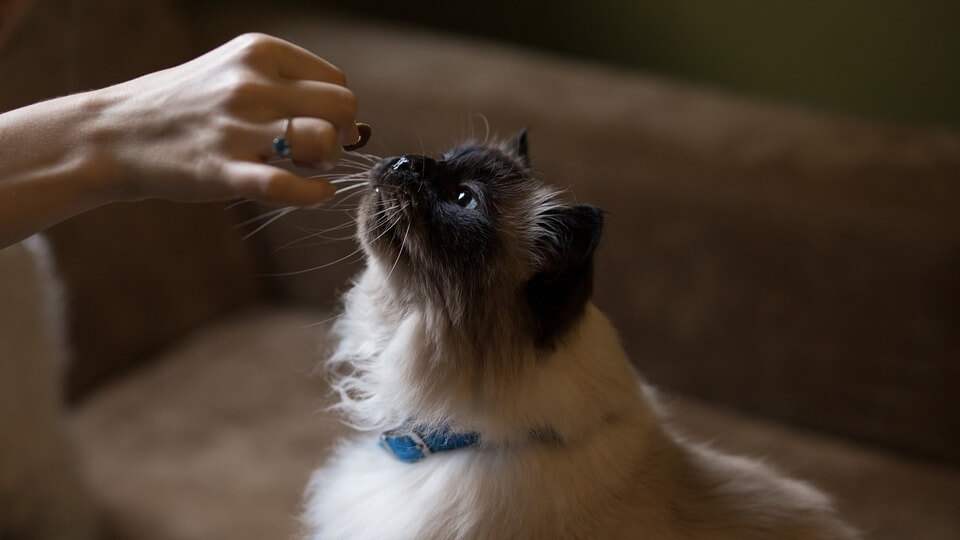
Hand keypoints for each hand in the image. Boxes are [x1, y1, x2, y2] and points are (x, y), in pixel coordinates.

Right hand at [89, 33, 358, 205]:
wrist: (112, 134)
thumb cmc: (185, 107)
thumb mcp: (233, 73)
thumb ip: (288, 88)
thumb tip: (356, 126)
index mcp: (258, 52)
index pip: (336, 81)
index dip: (336, 111)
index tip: (319, 127)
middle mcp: (251, 83)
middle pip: (341, 106)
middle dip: (342, 133)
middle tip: (318, 151)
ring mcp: (236, 126)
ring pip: (323, 139)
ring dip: (328, 160)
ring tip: (307, 167)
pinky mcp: (222, 170)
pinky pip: (287, 186)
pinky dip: (313, 194)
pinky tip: (315, 193)